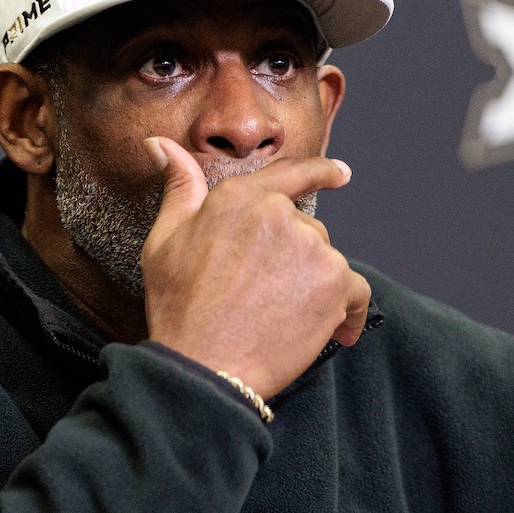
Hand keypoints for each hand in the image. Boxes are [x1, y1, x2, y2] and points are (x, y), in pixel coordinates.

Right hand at [140, 137, 371, 400]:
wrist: (203, 367)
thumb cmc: (179, 308)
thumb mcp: (164, 241)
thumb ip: (178, 189)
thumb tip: (159, 145)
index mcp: (238, 197)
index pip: (291, 173)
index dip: (321, 171)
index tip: (341, 174)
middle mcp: (277, 213)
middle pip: (306, 230)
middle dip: (294, 261)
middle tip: (265, 299)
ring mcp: (310, 246)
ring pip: (327, 261)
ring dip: (315, 288)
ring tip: (283, 320)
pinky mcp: (334, 281)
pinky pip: (354, 292)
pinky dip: (346, 312)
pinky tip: (331, 332)